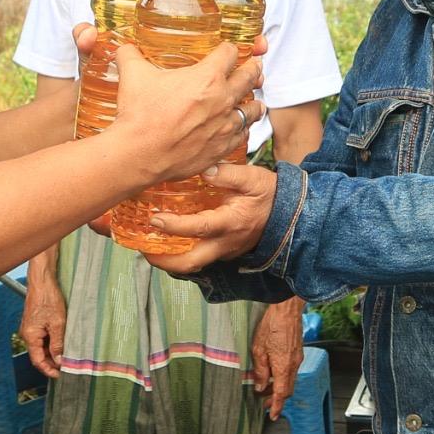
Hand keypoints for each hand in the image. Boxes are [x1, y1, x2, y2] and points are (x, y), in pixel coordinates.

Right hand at [21, 272, 68, 378]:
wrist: (42, 281)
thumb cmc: (48, 299)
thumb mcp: (58, 324)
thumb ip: (58, 344)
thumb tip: (60, 360)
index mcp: (30, 336)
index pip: (37, 361)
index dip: (48, 370)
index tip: (59, 375)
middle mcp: (27, 334)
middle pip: (39, 355)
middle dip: (52, 362)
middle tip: (67, 367)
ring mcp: (30, 328)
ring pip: (42, 347)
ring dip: (53, 352)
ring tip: (67, 356)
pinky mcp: (35, 323)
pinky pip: (42, 338)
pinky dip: (52, 343)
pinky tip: (62, 343)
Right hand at [109, 41, 262, 181]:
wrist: (139, 154)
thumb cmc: (139, 115)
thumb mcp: (132, 75)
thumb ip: (131, 55)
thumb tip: (125, 47)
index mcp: (207, 77)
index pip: (230, 53)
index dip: (229, 49)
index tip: (227, 51)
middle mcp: (223, 99)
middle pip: (250, 77)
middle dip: (252, 69)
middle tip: (254, 66)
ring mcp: (225, 125)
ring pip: (253, 109)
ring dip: (254, 101)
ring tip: (254, 99)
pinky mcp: (222, 147)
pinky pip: (243, 135)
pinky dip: (243, 129)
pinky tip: (239, 127)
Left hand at [141, 162, 277, 273]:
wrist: (290, 214)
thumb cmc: (270, 194)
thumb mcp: (253, 178)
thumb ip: (228, 174)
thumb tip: (202, 169)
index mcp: (230, 223)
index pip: (198, 228)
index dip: (174, 226)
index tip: (154, 219)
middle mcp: (225, 243)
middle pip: (190, 263)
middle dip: (163, 261)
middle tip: (143, 250)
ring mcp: (225, 251)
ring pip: (193, 264)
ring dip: (170, 260)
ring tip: (149, 247)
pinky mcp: (225, 251)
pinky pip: (200, 257)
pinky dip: (182, 253)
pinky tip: (169, 241)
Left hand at [251, 300, 305, 420]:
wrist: (287, 309)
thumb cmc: (272, 326)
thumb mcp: (258, 350)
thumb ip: (260, 370)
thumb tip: (261, 385)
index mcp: (283, 367)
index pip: (282, 394)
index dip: (277, 406)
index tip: (273, 416)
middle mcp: (293, 366)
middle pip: (287, 390)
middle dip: (277, 399)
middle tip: (265, 403)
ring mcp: (297, 359)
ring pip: (289, 380)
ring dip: (279, 387)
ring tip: (265, 387)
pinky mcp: (297, 352)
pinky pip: (291, 371)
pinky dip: (282, 377)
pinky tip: (272, 372)